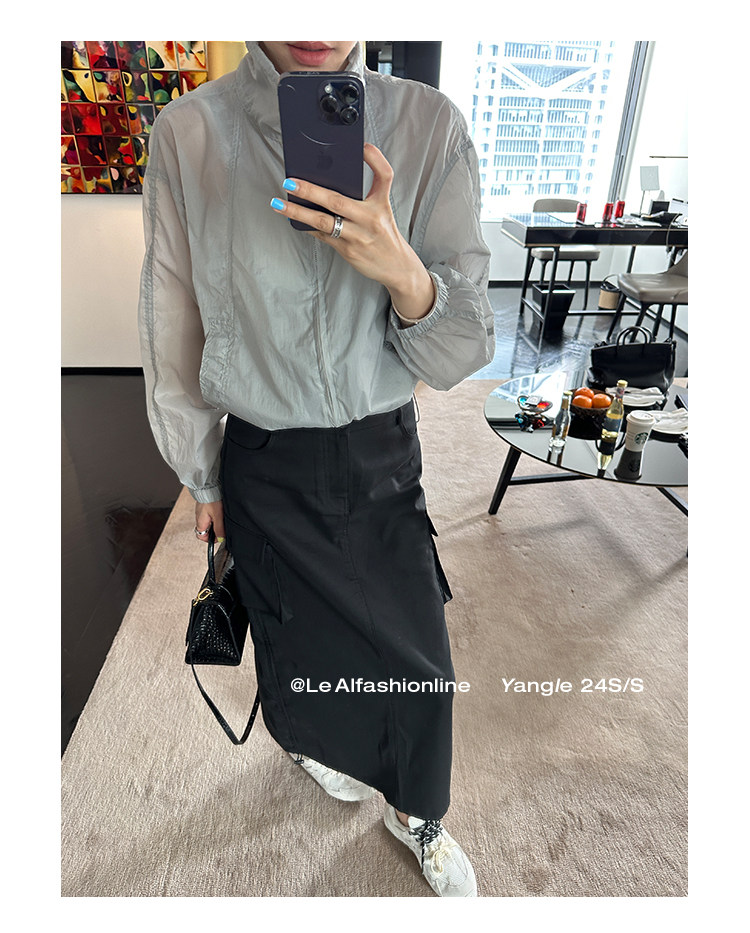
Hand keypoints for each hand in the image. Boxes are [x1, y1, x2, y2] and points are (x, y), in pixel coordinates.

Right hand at [195, 499, 224, 543]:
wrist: (209, 485)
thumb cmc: (212, 499)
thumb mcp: (218, 516)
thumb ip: (219, 529)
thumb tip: (221, 539)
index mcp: (200, 522)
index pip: (201, 536)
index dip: (210, 539)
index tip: (218, 537)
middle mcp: (199, 517)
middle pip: (206, 529)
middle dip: (215, 530)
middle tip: (222, 526)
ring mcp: (202, 511)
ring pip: (209, 521)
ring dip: (216, 521)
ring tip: (222, 517)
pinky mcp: (205, 506)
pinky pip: (210, 514)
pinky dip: (215, 514)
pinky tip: (220, 510)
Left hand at [270, 143, 433, 320]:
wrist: (396, 267)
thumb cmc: (385, 235)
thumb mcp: (383, 210)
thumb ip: (364, 195)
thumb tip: (329, 180)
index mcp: (381, 204)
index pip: (384, 176)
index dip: (375, 159)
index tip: (362, 147)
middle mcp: (370, 219)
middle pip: (337, 201)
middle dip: (310, 190)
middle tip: (289, 182)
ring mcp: (358, 237)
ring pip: (324, 222)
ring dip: (299, 212)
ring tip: (280, 204)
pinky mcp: (348, 251)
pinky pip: (323, 236)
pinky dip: (307, 226)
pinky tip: (293, 219)